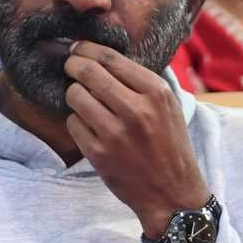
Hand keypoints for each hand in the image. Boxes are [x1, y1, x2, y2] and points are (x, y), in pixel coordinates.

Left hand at [63, 42, 210, 238]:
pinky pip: (73, 124)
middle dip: (73, 65)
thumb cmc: (170, 147)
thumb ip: (142, 83)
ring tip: (85, 102)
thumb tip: (105, 57)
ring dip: (74, 95)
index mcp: (156, 93)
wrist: (172, 194)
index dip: (87, 49)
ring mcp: (115, 133)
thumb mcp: (169, 107)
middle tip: (70, 66)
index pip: (111, 58)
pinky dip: (77, 123)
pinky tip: (90, 128)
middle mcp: (136, 110)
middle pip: (88, 72)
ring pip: (75, 96)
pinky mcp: (98, 154)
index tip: (78, 48)